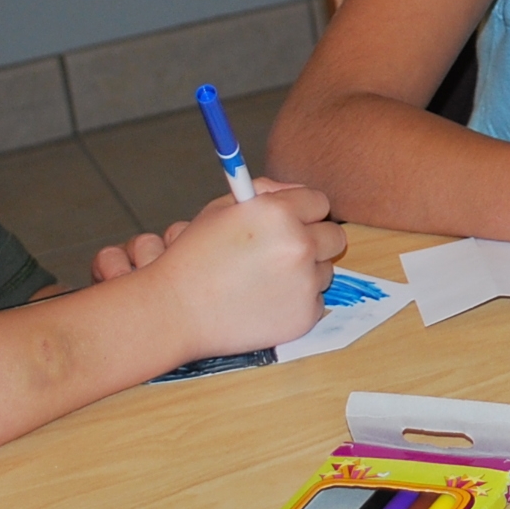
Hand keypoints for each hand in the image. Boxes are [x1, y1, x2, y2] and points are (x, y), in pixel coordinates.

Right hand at [101, 182, 346, 356]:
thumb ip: (265, 193)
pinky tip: (264, 302)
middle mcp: (298, 245)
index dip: (303, 211)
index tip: (292, 221)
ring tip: (265, 280)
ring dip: (305, 273)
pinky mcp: (305, 316)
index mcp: (278, 213)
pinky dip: (297, 302)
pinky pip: (316, 301)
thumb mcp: (221, 209)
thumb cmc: (194, 258)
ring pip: (325, 270)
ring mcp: (304, 283)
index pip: (319, 202)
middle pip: (334, 236)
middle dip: (314, 240)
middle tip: (285, 250)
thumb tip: (296, 192)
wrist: (174, 310)